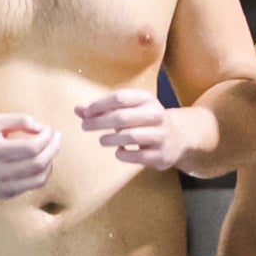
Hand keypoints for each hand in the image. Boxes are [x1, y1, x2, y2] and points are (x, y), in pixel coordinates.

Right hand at [0, 113, 57, 197]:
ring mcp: (2, 187)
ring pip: (39, 180)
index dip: (46, 138)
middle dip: (53, 149)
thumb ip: (18, 121)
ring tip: (50, 149)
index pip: (32, 148)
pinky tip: (40, 162)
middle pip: (39, 164)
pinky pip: (31, 187)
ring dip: (50, 163)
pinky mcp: (4, 195)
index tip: (49, 129)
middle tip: (57, 137)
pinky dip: (41, 174)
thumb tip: (42, 127)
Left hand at [77, 90, 196, 171]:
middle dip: (99, 122)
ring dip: (110, 139)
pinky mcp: (161, 155)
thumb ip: (103, 109)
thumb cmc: (145, 121)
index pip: (119, 98)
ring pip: (129, 136)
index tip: (86, 113)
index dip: (99, 105)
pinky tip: (119, 152)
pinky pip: (136, 156)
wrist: (177, 137)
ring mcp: (160, 135)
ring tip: (102, 140)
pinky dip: (123, 155)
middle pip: (122, 117)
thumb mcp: (128, 109)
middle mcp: (156, 115)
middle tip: (85, 126)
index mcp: (146, 99)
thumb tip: (77, 110)